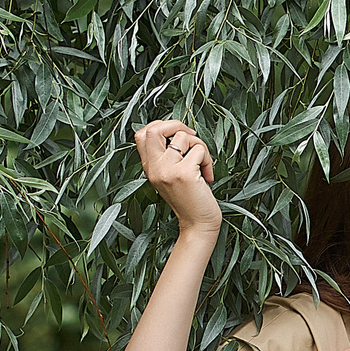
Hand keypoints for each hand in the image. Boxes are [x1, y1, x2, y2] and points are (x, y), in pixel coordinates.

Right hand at [134, 119, 219, 233]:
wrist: (197, 226)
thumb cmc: (190, 200)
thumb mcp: (170, 177)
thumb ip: (167, 157)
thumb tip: (179, 130)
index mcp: (149, 168)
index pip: (142, 134)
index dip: (160, 125)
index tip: (177, 134)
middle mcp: (154, 168)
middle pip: (154, 129)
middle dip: (177, 124)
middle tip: (191, 137)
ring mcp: (167, 170)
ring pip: (183, 136)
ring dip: (200, 146)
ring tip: (203, 165)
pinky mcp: (184, 174)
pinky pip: (199, 149)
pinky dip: (208, 160)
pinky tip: (207, 176)